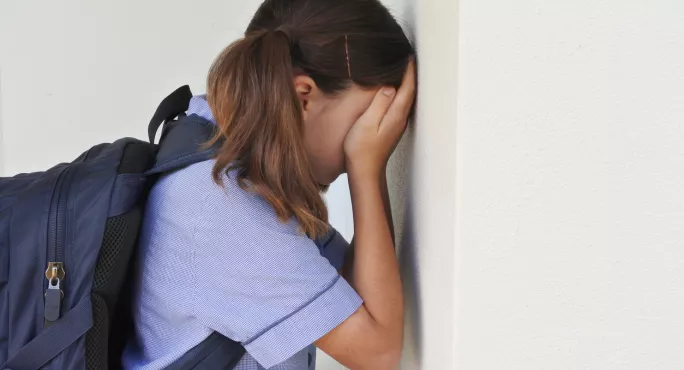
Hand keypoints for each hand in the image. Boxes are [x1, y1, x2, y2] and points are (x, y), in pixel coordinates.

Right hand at [344, 60, 415, 177]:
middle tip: (407, 58)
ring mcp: (397, 124)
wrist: (364, 171)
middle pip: (410, 92)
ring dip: (406, 84)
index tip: (408, 56)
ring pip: (406, 99)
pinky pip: (400, 106)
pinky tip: (393, 90)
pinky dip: (400, 94)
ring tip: (402, 69)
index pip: (407, 87)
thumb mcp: (367, 123)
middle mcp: (400, 119)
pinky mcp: (392, 128)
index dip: (409, 71)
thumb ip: (379, 103)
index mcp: (396, 115)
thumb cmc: (361, 149)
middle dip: (410, 74)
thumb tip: (390, 86)